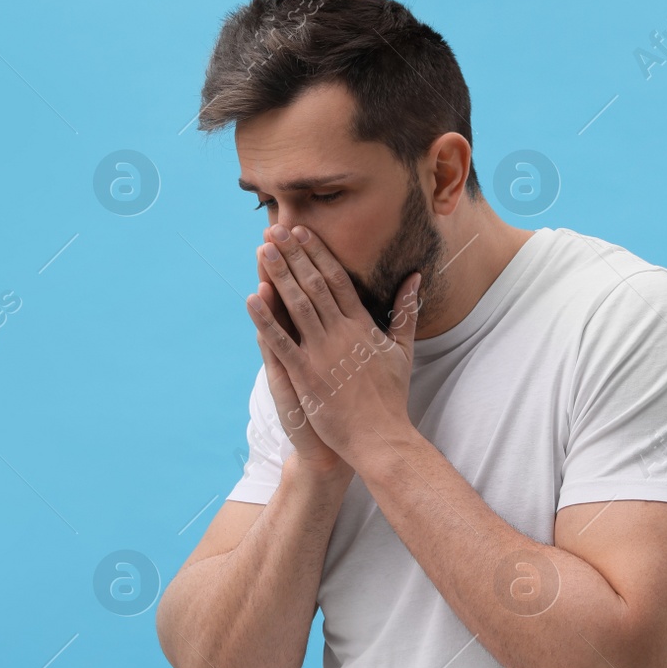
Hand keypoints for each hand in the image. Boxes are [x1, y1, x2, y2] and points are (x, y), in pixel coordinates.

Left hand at [246, 224, 420, 471]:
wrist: (381, 437)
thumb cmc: (391, 396)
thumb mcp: (403, 349)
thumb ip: (405, 311)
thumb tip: (414, 278)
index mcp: (363, 326)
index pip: (338, 280)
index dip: (318, 254)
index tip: (302, 232)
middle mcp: (342, 334)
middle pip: (315, 285)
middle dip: (294, 256)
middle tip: (275, 230)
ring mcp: (323, 354)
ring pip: (298, 306)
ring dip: (279, 276)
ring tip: (263, 251)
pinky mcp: (308, 376)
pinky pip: (282, 343)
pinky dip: (267, 320)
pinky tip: (252, 299)